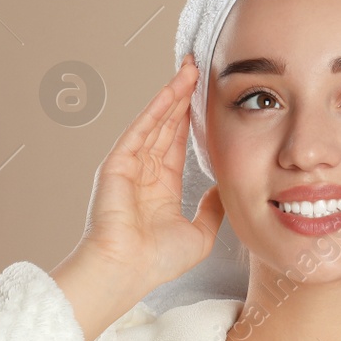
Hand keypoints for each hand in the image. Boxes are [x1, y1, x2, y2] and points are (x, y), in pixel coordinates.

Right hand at [75, 54, 225, 291]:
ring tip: (190, 69)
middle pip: (167, 125)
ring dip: (173, 95)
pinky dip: (156, 108)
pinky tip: (172, 90)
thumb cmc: (156, 262)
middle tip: (199, 68)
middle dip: (183, 97)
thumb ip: (212, 210)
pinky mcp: (117, 163)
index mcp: (161, 189)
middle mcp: (144, 173)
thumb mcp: (199, 235)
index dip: (192, 119)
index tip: (206, 96)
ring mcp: (129, 166)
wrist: (127, 271)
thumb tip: (223, 189)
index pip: (178, 143)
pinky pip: (140, 129)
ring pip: (155, 122)